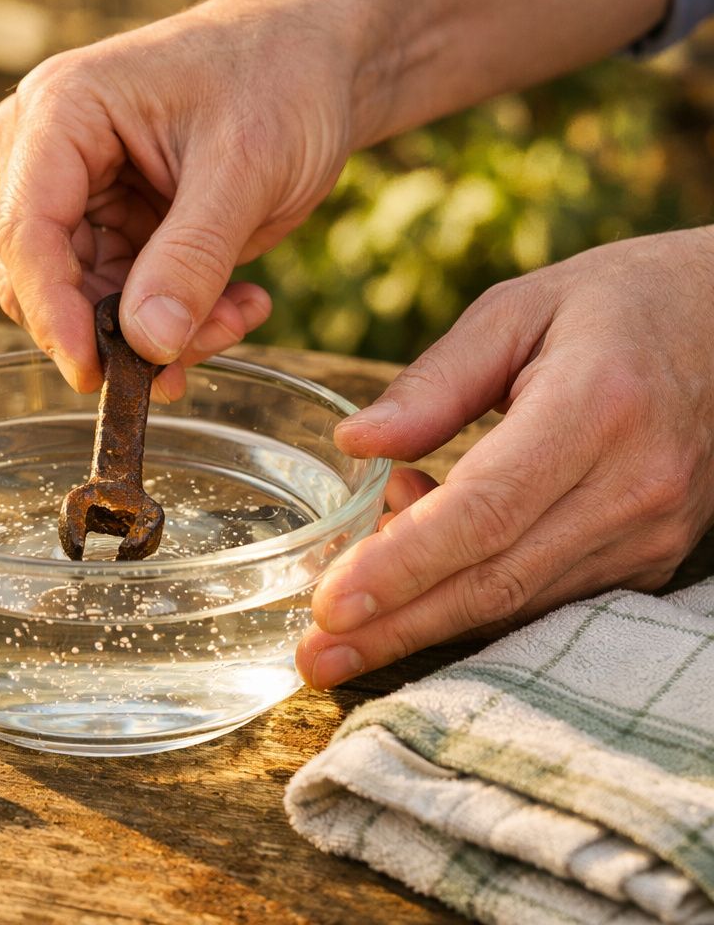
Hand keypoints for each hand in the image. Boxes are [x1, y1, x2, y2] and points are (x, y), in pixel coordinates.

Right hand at [0, 0, 360, 397]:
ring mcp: (77, 192)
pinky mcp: (111, 225)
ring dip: (160, 331)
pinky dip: (177, 318)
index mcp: (58, 113)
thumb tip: (147, 345)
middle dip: (122, 328)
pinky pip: (123, 302)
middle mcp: (47, 154)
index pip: (27, 233)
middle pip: (47, 278)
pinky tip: (238, 303)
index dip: (55, 313)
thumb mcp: (246, 166)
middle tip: (208, 341)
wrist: (318, 50)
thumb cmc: (280, 73)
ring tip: (240, 314)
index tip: (96, 374)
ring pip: (87, 303)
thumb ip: (192, 258)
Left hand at [297, 230, 713, 687]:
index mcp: (595, 408)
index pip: (486, 510)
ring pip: (519, 601)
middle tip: (315, 657)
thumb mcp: (518, 309)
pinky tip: (407, 590)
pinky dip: (471, 602)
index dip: (404, 564)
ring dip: (424, 625)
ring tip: (339, 640)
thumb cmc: (614, 307)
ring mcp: (649, 531)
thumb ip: (435, 379)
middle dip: (397, 625)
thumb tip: (356, 441)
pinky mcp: (648, 557)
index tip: (331, 602)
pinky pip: (545, 598)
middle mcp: (632, 484)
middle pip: (497, 577)